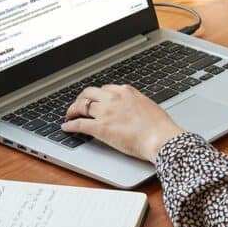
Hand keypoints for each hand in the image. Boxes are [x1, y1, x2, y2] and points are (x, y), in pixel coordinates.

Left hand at [62, 85, 183, 162]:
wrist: (161, 137)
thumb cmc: (160, 126)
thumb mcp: (148, 106)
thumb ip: (136, 103)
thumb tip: (133, 108)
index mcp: (126, 91)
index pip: (105, 89)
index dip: (97, 96)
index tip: (95, 100)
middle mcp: (114, 98)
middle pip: (89, 93)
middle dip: (81, 99)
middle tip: (78, 106)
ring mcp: (106, 112)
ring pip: (81, 106)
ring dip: (72, 110)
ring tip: (69, 115)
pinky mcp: (100, 128)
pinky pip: (79, 124)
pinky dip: (70, 126)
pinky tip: (66, 128)